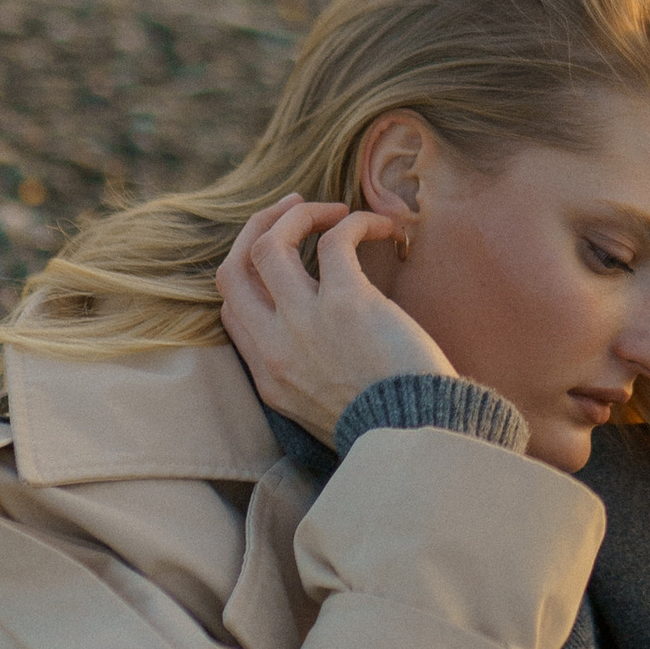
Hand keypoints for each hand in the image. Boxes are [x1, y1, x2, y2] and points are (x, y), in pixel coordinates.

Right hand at [214, 198, 453, 442]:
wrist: (417, 440)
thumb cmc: (390, 424)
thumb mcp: (323, 409)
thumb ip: (307, 373)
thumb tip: (323, 336)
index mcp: (268, 376)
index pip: (232, 308)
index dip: (250, 272)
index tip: (282, 254)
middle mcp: (275, 347)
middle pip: (234, 268)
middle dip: (259, 227)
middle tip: (292, 208)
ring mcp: (304, 323)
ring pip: (270, 244)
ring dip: (299, 215)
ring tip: (333, 210)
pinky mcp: (345, 303)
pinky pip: (335, 241)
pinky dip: (354, 223)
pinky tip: (381, 227)